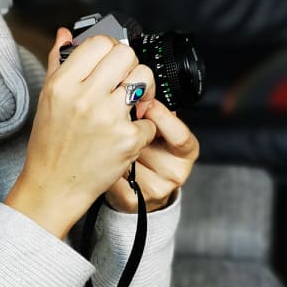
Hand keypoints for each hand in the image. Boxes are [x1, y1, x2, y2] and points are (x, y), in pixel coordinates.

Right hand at [5, 28, 157, 237]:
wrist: (54, 186)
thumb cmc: (50, 144)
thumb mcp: (47, 99)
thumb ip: (58, 62)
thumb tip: (67, 33)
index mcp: (63, 84)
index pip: (99, 43)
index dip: (110, 49)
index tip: (110, 62)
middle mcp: (85, 97)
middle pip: (126, 55)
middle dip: (129, 66)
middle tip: (124, 82)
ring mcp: (108, 118)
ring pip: (144, 79)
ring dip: (143, 90)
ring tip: (131, 103)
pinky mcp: (127, 139)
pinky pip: (150, 118)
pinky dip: (143, 127)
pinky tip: (128, 135)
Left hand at [103, 97, 199, 213]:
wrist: (139, 189)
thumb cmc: (149, 152)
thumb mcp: (161, 130)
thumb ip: (156, 113)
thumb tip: (141, 88)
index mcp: (185, 153)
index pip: (179, 135)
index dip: (161, 117)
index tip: (145, 104)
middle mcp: (174, 173)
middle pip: (148, 142)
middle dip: (130, 128)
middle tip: (119, 120)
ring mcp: (153, 189)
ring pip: (126, 154)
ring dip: (112, 142)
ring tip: (109, 140)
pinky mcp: (131, 199)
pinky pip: (110, 169)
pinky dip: (102, 157)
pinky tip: (101, 154)